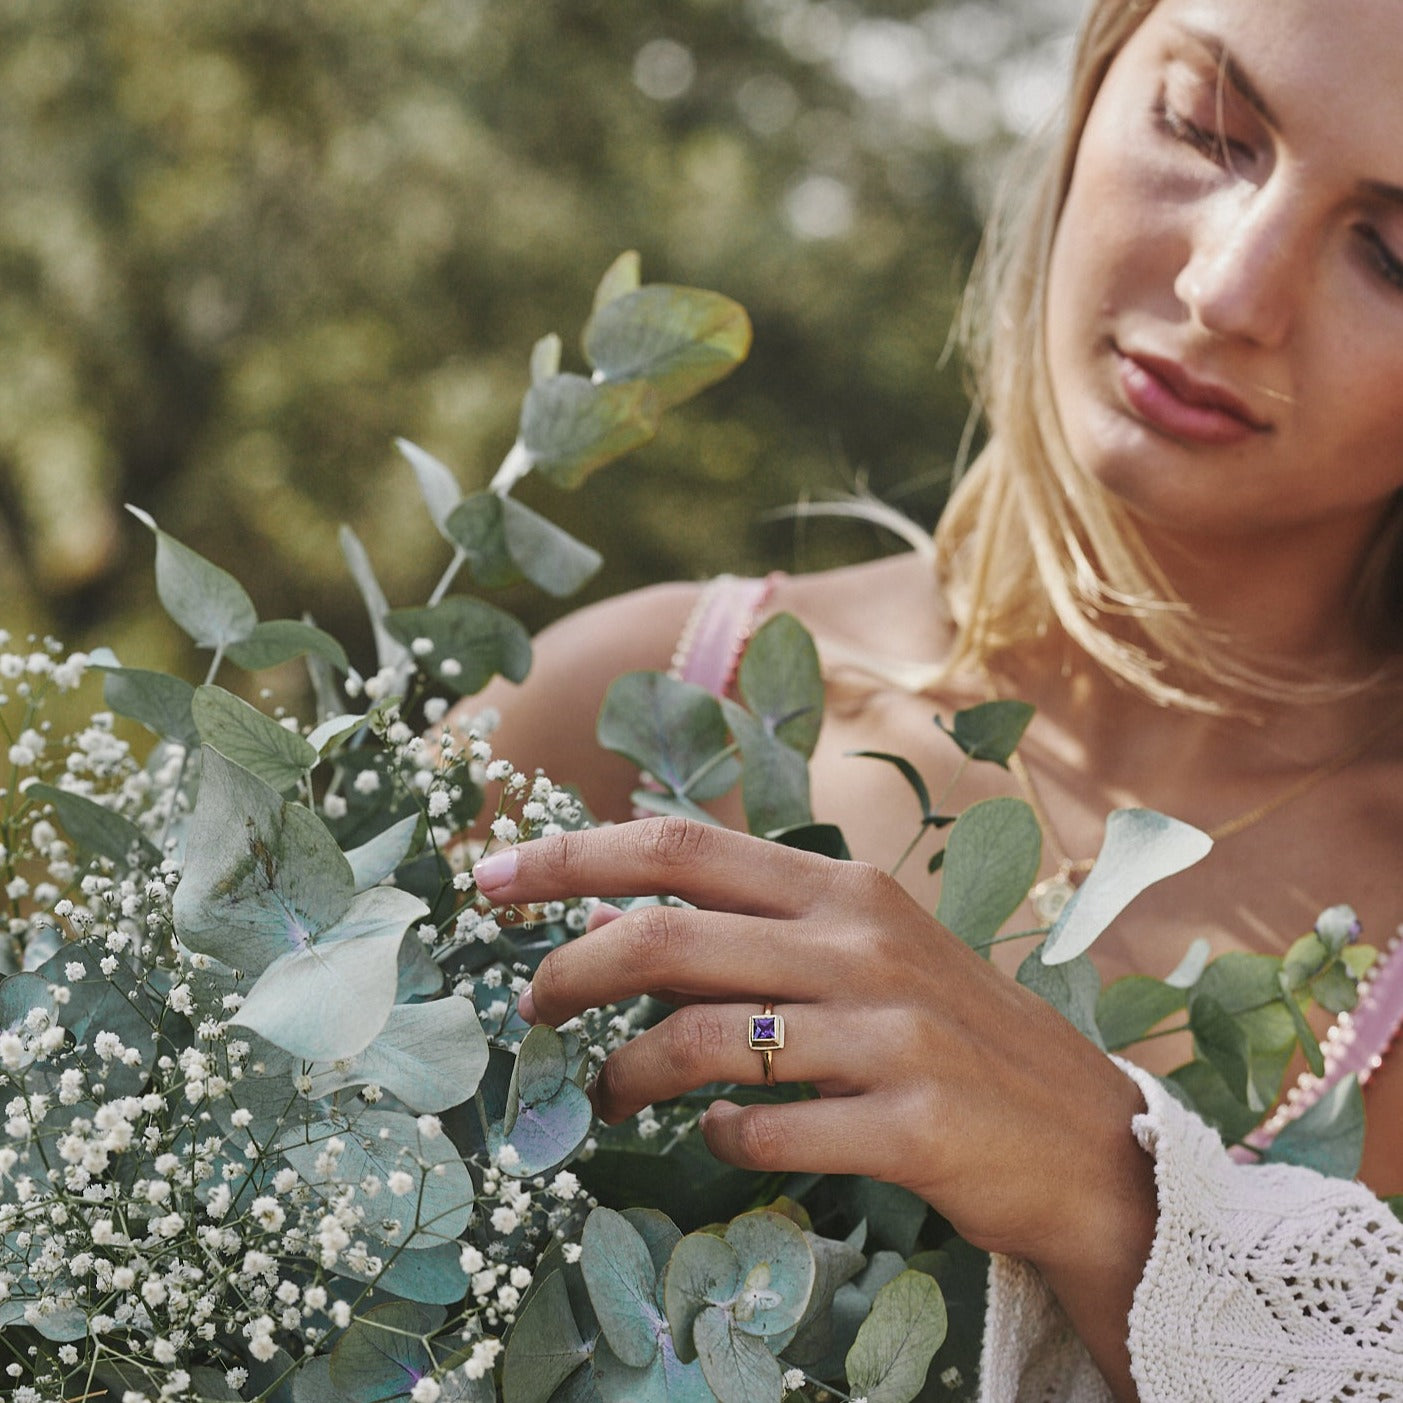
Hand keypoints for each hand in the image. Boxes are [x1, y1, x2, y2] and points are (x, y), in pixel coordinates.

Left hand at [472, 817, 1152, 1276]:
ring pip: (701, 1040)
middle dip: (570, 968)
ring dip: (626, 1073)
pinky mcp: (909, 1124)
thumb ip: (767, 926)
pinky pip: (764, 1130)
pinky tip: (716, 1136)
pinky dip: (717, 1136)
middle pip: (669, 936)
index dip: (575, 856)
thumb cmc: (956, 1035)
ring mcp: (890, 1034)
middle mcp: (864, 945)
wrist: (1087, 1139)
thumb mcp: (872, 951)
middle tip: (525, 1005)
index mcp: (847, 890)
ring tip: (606, 1093)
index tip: (492, 876)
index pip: (683, 848)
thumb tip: (629, 917)